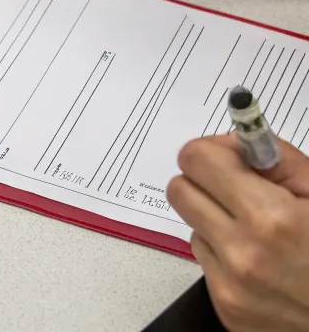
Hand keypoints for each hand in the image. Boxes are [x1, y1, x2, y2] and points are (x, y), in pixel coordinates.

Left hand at [169, 135, 308, 330]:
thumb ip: (275, 157)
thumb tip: (231, 143)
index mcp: (269, 218)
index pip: (195, 158)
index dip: (214, 153)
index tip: (233, 159)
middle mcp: (242, 254)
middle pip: (179, 189)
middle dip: (205, 182)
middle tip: (238, 191)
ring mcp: (231, 287)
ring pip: (192, 226)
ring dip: (216, 222)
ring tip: (260, 235)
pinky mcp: (227, 309)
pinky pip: (205, 261)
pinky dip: (225, 255)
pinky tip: (261, 263)